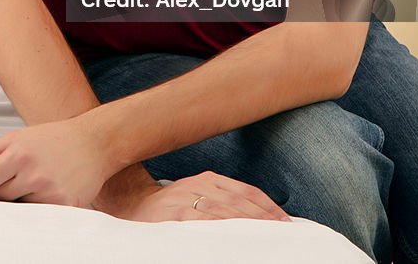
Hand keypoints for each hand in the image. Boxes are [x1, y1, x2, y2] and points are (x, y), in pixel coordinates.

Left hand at [0, 116, 115, 207]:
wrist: (94, 143)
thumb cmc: (54, 139)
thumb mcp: (15, 138)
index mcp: (18, 154)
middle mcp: (33, 174)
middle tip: (15, 177)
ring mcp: (50, 192)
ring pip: (17, 208)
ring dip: (20, 199)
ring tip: (35, 180)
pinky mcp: (64, 207)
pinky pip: (38, 216)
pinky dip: (38, 206)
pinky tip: (47, 190)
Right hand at [112, 171, 290, 222]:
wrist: (131, 205)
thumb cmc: (170, 209)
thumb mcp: (197, 198)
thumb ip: (222, 203)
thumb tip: (258, 218)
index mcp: (208, 178)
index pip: (246, 191)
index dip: (268, 206)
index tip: (287, 223)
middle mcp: (198, 184)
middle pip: (239, 201)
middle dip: (264, 218)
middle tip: (283, 233)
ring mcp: (184, 197)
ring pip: (224, 210)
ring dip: (248, 223)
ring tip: (267, 237)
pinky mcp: (173, 213)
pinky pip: (202, 220)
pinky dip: (221, 228)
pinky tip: (235, 237)